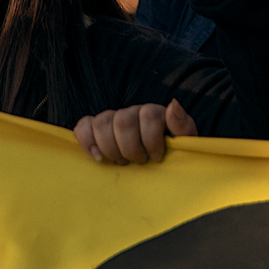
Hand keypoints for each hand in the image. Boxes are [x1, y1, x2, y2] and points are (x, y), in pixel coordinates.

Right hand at [75, 100, 197, 163]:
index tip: (157, 157)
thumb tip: (172, 105)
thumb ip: (182, 124)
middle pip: (123, 121)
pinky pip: (84, 125)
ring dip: (111, 148)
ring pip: (102, 122)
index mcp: (153, 112)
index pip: (148, 114)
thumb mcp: (185, 142)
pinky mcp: (96, 129)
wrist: (159, 164)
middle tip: (139, 162)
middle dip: (130, 148)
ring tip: (122, 162)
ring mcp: (113, 119)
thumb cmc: (172, 154)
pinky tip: (97, 156)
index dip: (151, 139)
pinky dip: (87, 140)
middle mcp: (131, 112)